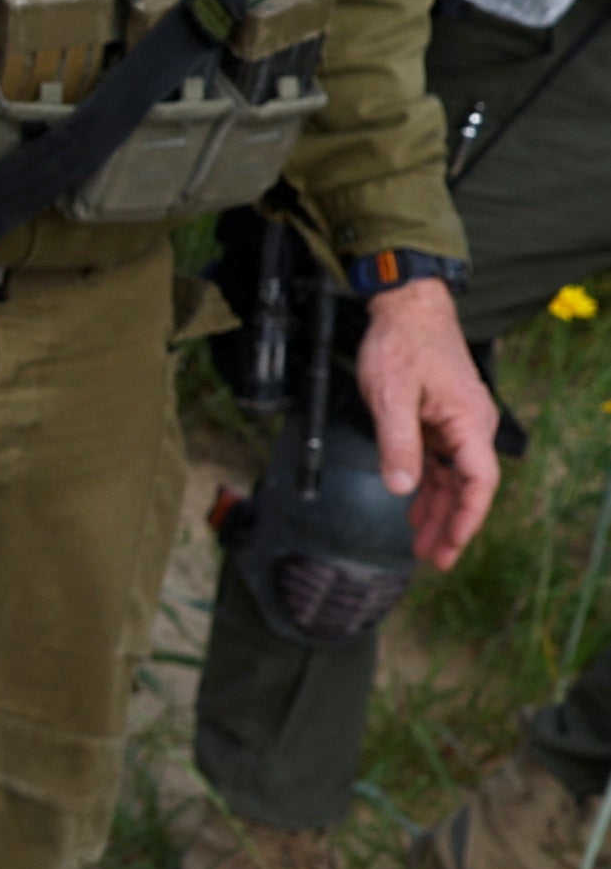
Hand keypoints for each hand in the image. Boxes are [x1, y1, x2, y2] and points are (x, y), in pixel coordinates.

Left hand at [355, 274, 503, 567]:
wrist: (406, 308)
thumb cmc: (400, 345)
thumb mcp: (391, 396)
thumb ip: (398, 443)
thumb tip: (402, 489)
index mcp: (468, 422)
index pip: (478, 480)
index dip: (466, 517)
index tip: (451, 546)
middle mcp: (470, 426)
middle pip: (467, 486)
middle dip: (451, 524)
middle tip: (433, 560)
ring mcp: (457, 423)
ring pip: (452, 477)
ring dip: (438, 510)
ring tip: (421, 546)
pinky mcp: (440, 419)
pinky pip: (439, 461)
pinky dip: (428, 486)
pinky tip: (415, 508)